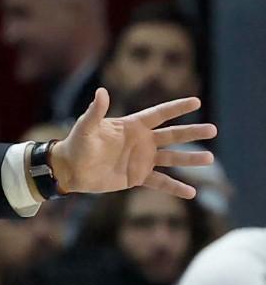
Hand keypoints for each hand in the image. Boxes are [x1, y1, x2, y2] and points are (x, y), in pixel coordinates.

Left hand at [51, 88, 216, 198]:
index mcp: (131, 126)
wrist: (71, 169)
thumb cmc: (76, 144)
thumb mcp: (86, 127)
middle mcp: (140, 142)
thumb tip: (101, 92)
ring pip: (171, 158)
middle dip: (192, 132)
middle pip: (172, 135)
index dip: (176, 108)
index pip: (159, 114)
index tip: (196, 101)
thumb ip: (96, 111)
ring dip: (190, 159)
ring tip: (210, 158)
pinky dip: (175, 187)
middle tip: (213, 129)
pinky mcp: (137, 177)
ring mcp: (141, 160)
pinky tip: (191, 193)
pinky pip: (160, 182)